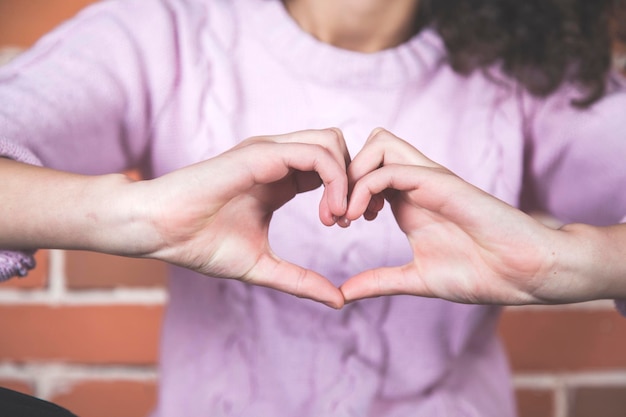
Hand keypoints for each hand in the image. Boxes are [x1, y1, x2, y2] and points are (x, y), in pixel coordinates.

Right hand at [134, 129, 349, 307]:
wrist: (160, 231)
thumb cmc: (201, 245)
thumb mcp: (263, 266)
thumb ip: (301, 281)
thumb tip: (338, 301)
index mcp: (280, 179)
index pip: (330, 167)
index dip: (348, 192)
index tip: (345, 225)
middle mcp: (278, 158)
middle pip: (338, 147)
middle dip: (354, 180)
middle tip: (347, 218)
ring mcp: (270, 152)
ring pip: (332, 142)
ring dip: (347, 179)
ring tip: (337, 217)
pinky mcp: (261, 153)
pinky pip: (316, 153)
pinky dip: (335, 180)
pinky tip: (329, 212)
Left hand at [340, 128, 587, 304]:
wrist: (524, 273)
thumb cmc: (480, 274)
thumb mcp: (415, 279)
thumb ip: (378, 281)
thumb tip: (342, 294)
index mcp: (408, 200)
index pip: (366, 170)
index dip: (342, 191)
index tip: (335, 223)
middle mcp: (416, 183)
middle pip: (368, 146)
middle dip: (341, 175)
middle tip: (334, 216)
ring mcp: (429, 180)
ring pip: (378, 144)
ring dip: (352, 175)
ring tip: (346, 214)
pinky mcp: (441, 183)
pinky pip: (392, 168)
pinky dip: (365, 187)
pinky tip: (360, 217)